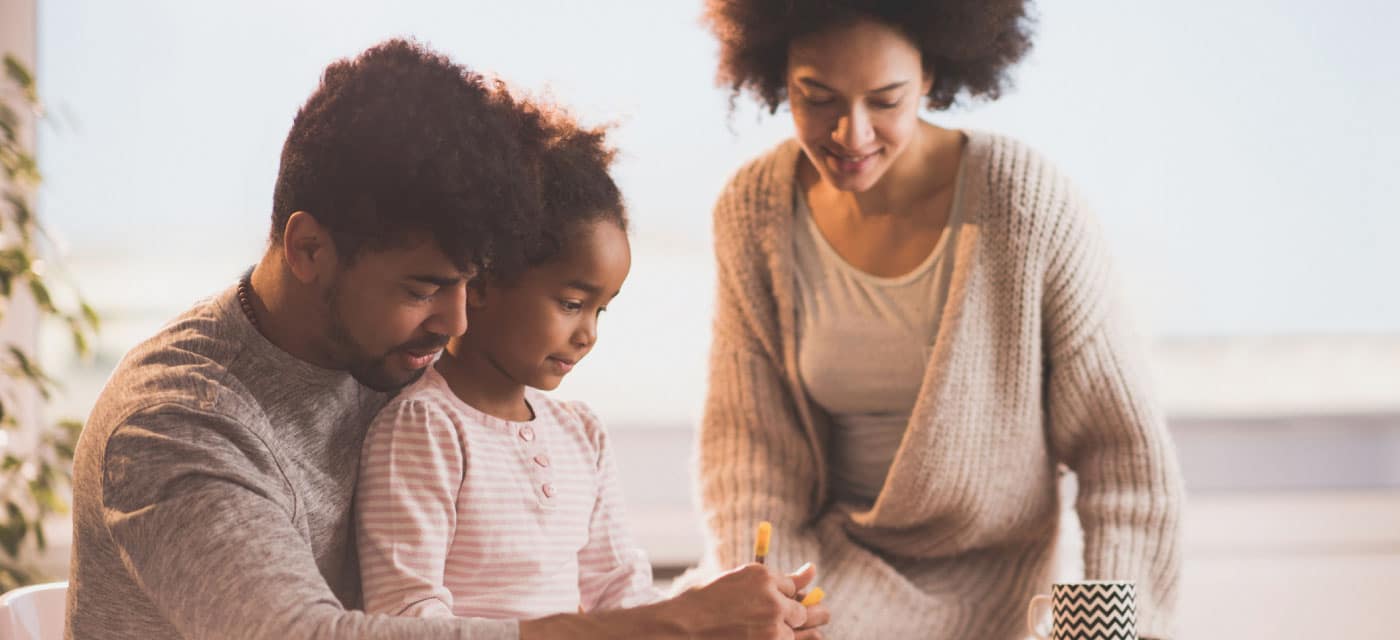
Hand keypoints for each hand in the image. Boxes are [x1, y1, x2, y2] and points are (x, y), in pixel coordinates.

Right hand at [659, 562, 829, 638]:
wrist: (680, 630)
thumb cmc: (703, 605)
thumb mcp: (738, 583)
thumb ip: (774, 582)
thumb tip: (812, 570)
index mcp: (762, 576)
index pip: (791, 587)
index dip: (785, 598)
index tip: (777, 605)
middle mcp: (771, 600)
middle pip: (803, 611)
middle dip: (805, 615)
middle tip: (803, 618)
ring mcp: (772, 628)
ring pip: (801, 634)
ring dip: (792, 635)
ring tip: (770, 630)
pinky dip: (781, 639)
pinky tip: (766, 636)